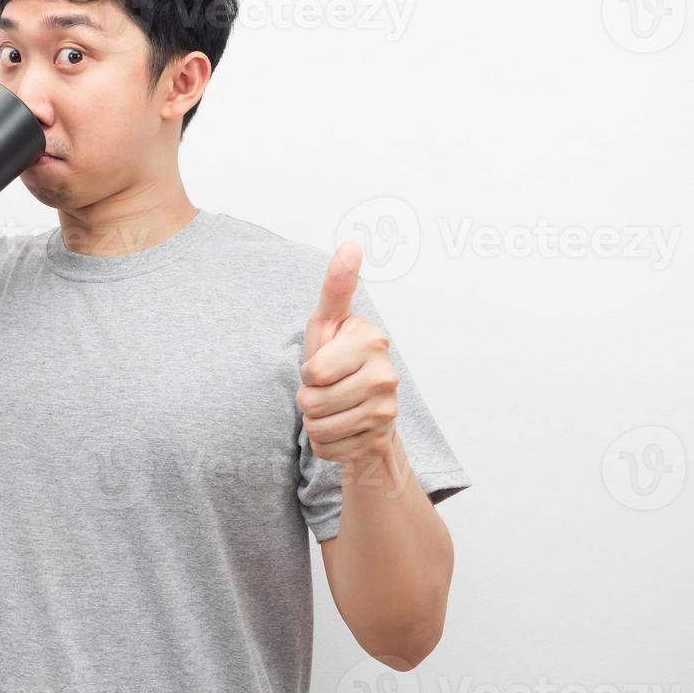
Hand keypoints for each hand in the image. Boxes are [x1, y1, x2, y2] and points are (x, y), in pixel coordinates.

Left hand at [296, 241, 399, 467]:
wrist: (366, 413)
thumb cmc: (338, 362)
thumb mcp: (329, 325)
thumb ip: (336, 288)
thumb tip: (351, 243)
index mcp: (371, 340)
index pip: (312, 371)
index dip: (308, 372)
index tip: (325, 366)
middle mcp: (386, 374)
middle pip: (310, 402)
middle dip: (307, 399)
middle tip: (326, 389)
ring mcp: (387, 409)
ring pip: (316, 428)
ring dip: (314, 422)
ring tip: (333, 409)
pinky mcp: (380, 439)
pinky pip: (326, 448)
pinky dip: (325, 443)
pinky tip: (343, 429)